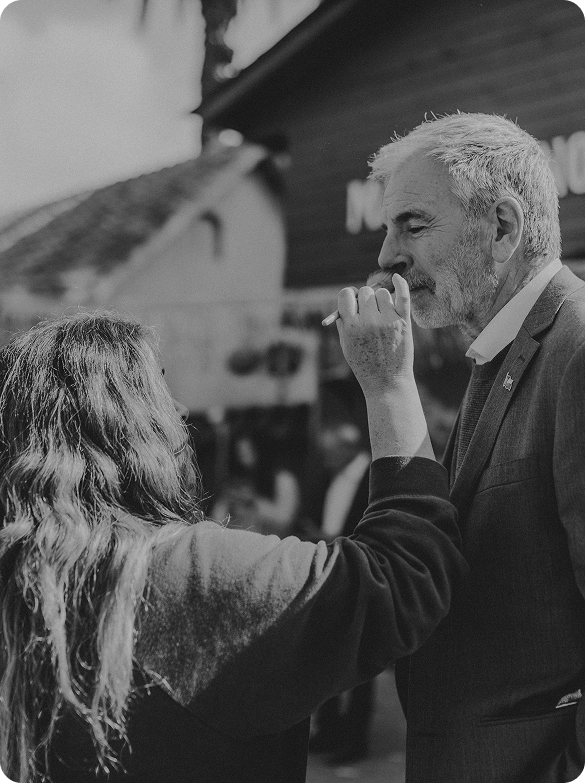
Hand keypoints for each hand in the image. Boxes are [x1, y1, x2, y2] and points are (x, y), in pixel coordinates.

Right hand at [336, 273, 412, 397]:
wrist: (386, 383)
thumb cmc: (365, 364)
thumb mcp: (346, 344)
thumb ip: (344, 321)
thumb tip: (350, 299)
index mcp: (350, 326)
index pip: (346, 294)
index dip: (349, 297)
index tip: (353, 303)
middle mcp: (368, 321)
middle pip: (365, 292)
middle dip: (365, 299)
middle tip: (369, 312)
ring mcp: (387, 321)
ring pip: (382, 293)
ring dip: (381, 300)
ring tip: (382, 316)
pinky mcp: (403, 323)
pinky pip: (403, 295)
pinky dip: (401, 284)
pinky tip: (398, 278)